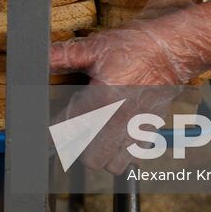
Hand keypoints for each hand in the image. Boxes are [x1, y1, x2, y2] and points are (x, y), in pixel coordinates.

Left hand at [48, 0, 210, 174]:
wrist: (172, 49)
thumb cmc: (134, 47)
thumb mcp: (95, 47)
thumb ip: (64, 56)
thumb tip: (38, 58)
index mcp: (102, 100)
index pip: (69, 131)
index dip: (55, 133)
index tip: (50, 131)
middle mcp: (120, 120)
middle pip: (90, 158)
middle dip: (78, 148)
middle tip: (74, 131)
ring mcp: (138, 128)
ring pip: (112, 164)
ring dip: (101, 155)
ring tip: (95, 136)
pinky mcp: (151, 130)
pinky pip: (134, 158)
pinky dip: (123, 154)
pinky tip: (116, 137)